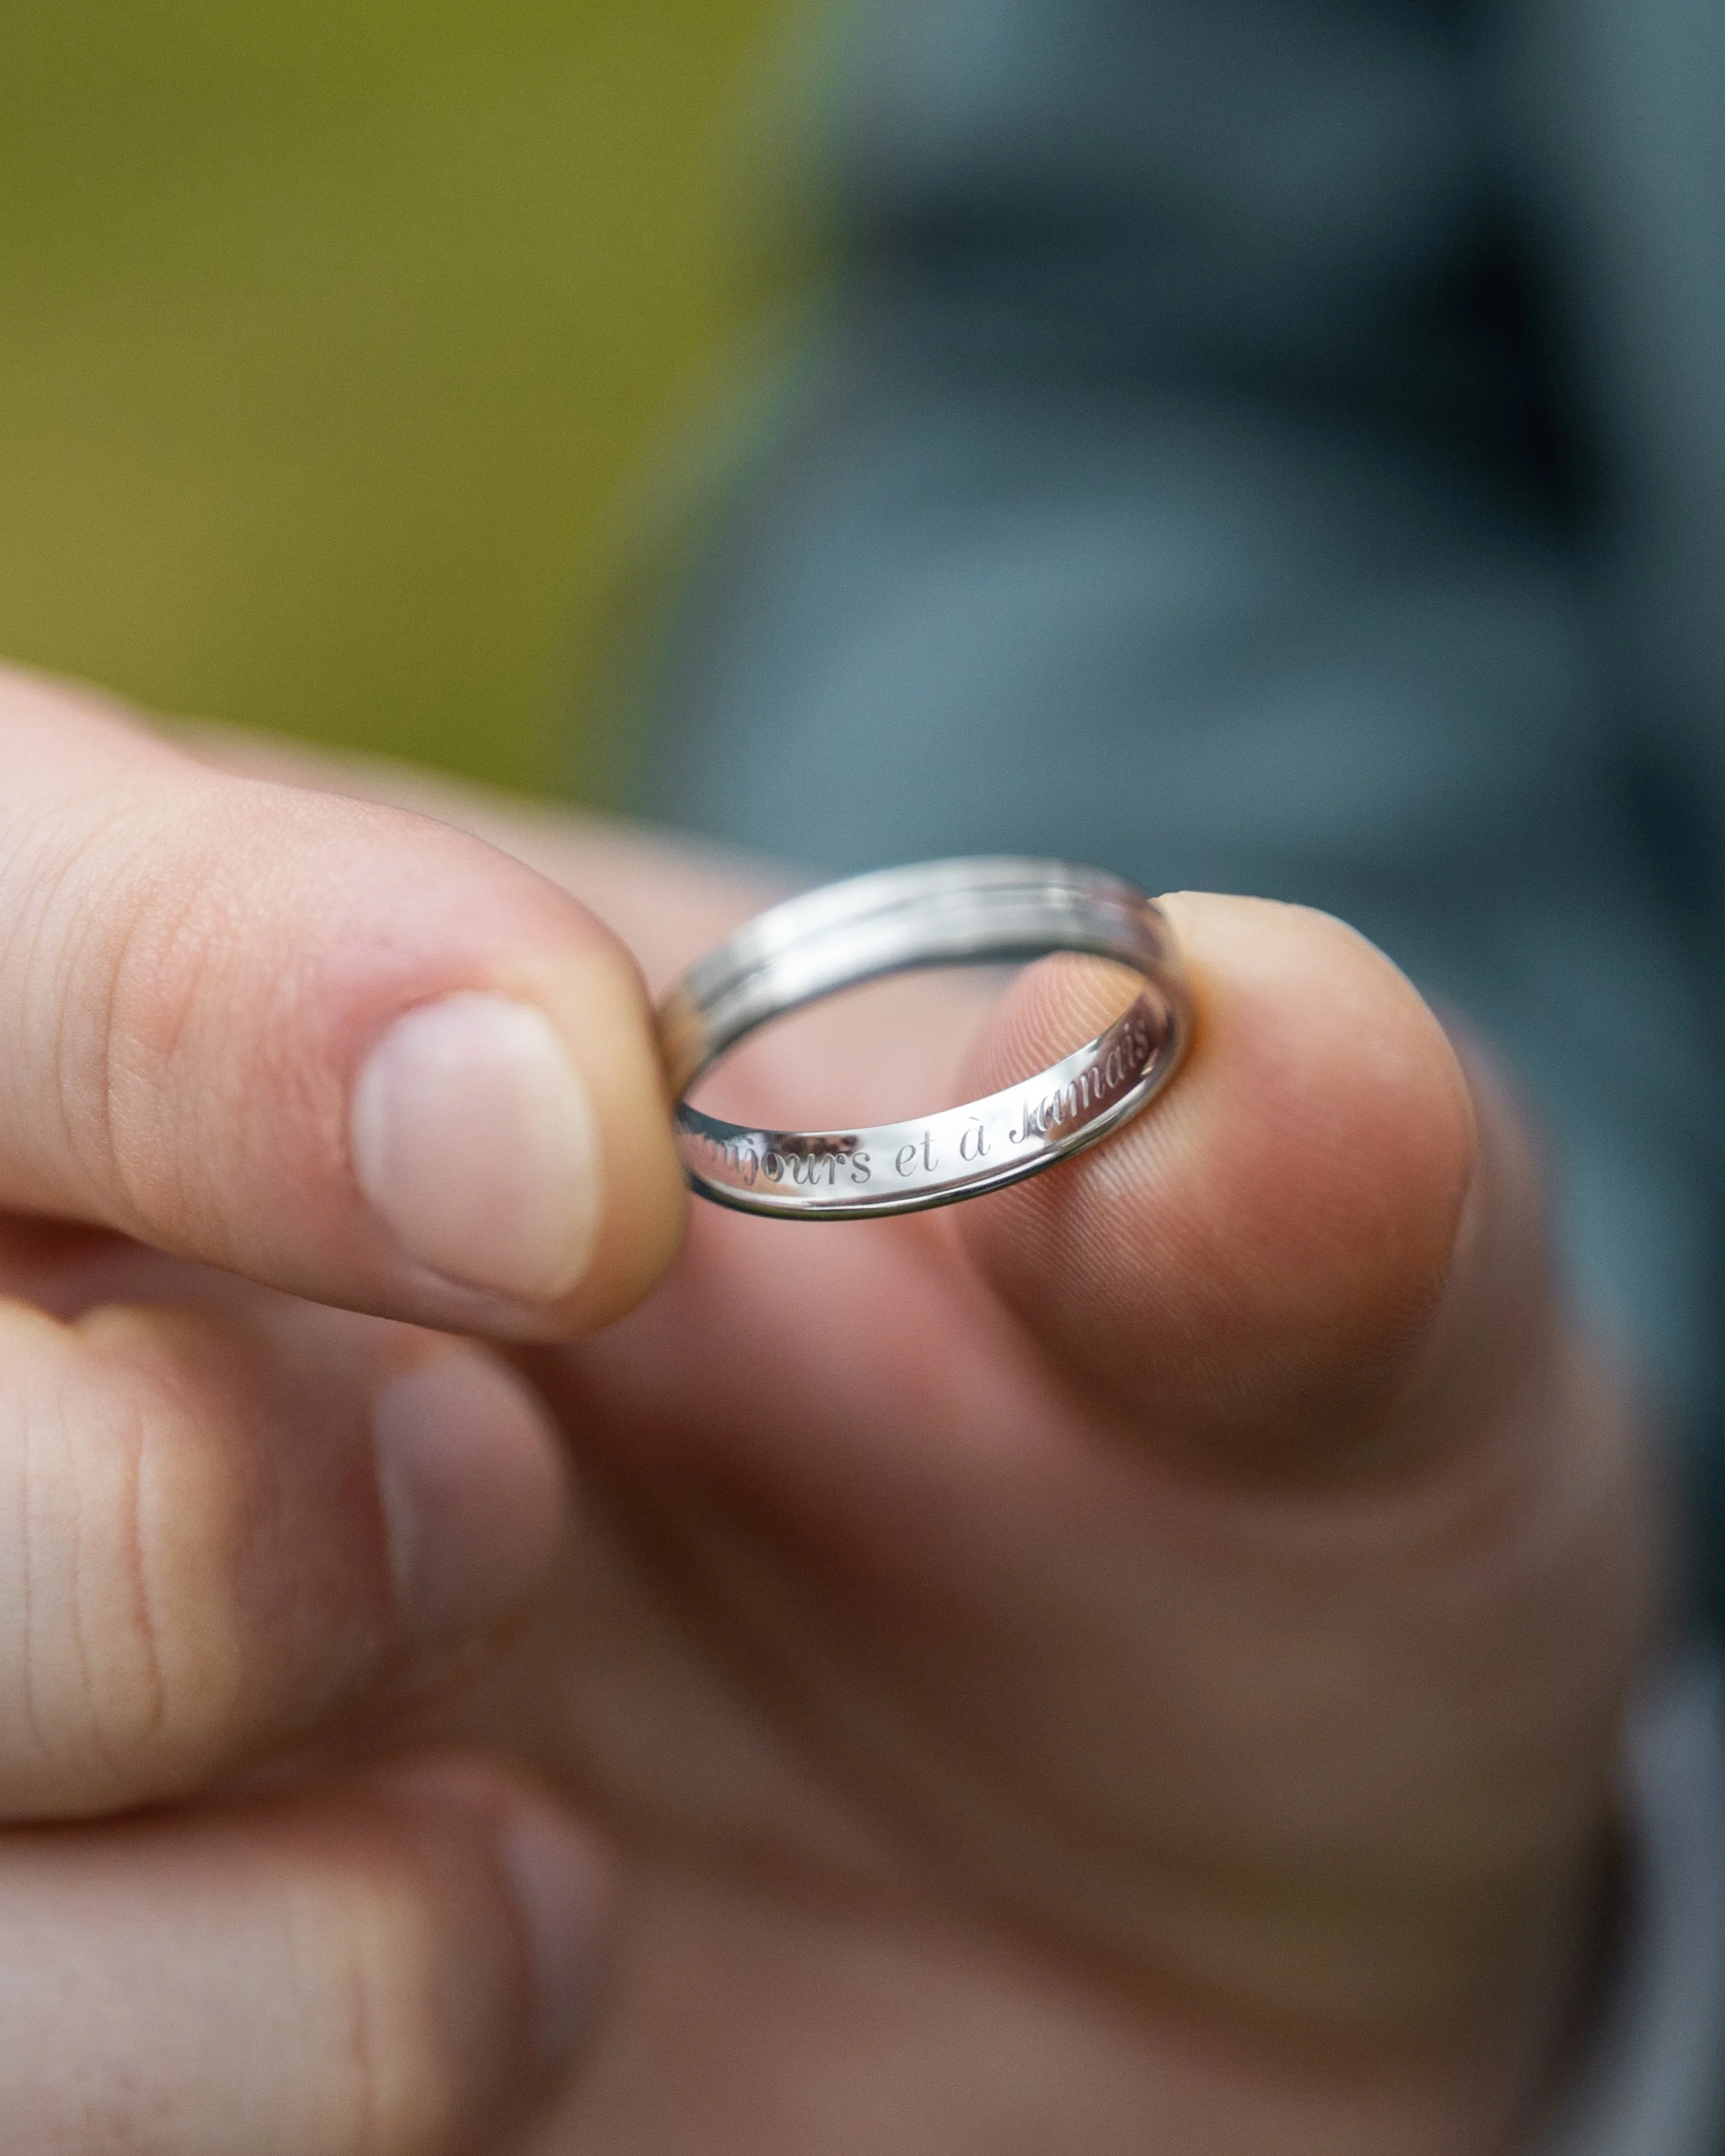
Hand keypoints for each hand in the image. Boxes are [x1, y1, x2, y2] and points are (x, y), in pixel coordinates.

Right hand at [0, 669, 1656, 2153]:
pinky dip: (241, 2077)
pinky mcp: (124, 2027)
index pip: (25, 880)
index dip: (203, 1002)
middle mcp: (126, 1343)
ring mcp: (85, 1724)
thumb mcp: (1329, 1336)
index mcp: (335, 1033)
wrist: (1191, 1914)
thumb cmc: (1222, 1530)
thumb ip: (1293, 1175)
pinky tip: (509, 1975)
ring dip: (199, 1893)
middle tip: (505, 1513)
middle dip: (155, 1491)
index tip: (566, 1170)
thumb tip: (1230, 1040)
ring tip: (548, 1847)